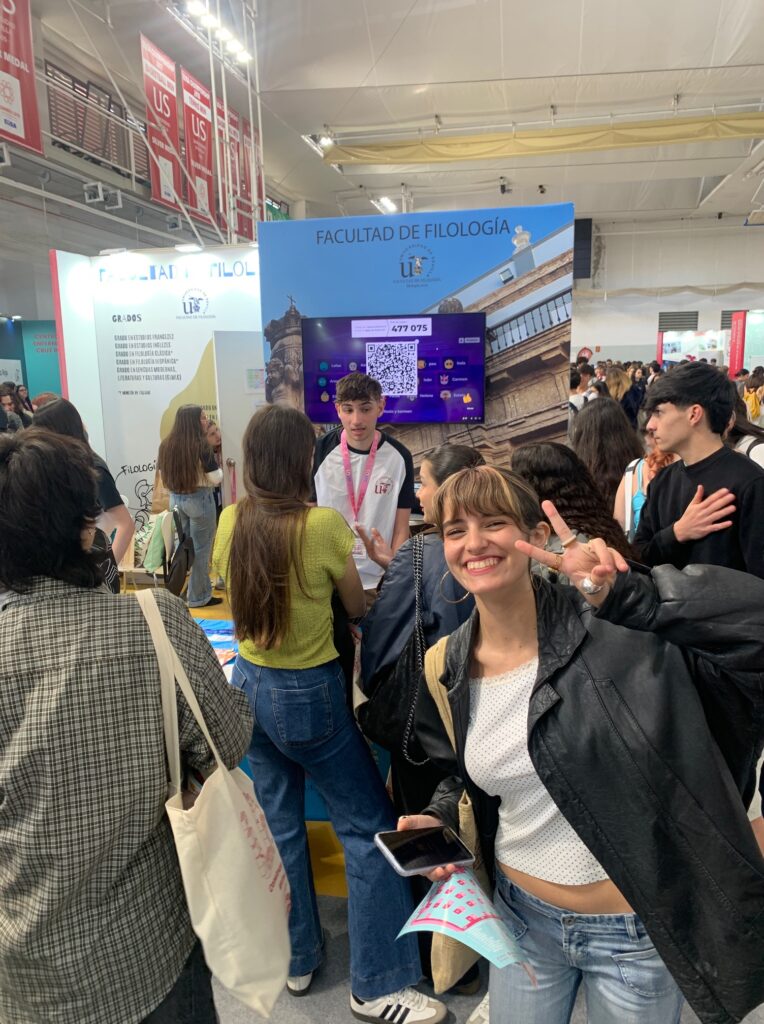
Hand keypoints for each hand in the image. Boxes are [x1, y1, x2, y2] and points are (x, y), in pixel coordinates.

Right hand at [356, 525, 393, 568]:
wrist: (393, 564)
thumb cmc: (387, 556)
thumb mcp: (382, 544)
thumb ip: (377, 537)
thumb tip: (372, 528)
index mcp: (370, 548)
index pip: (364, 538)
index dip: (361, 532)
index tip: (357, 525)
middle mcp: (369, 551)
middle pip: (364, 541)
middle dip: (360, 533)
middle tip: (356, 525)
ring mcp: (371, 555)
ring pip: (367, 544)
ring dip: (363, 536)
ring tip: (361, 529)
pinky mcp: (375, 558)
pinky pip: (372, 550)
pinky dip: (372, 544)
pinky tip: (371, 538)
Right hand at [397, 814, 459, 881]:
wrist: (437, 822)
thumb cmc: (422, 824)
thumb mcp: (414, 821)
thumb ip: (407, 822)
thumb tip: (400, 826)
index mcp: (413, 857)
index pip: (413, 867)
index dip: (417, 870)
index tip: (421, 869)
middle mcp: (425, 864)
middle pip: (429, 873)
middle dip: (435, 874)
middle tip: (440, 870)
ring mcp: (437, 863)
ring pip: (440, 873)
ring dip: (446, 872)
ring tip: (451, 866)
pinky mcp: (447, 861)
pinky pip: (449, 868)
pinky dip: (453, 867)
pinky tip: (456, 863)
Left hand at [514, 500, 629, 603]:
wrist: (610, 591)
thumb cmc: (594, 589)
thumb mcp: (592, 588)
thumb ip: (595, 579)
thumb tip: (602, 568)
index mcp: (566, 564)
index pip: (547, 557)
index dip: (533, 551)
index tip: (516, 544)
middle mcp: (576, 553)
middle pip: (564, 532)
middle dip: (555, 517)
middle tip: (545, 503)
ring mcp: (590, 550)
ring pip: (598, 543)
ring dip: (605, 557)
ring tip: (609, 571)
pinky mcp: (605, 550)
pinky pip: (611, 550)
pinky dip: (617, 560)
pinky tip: (621, 569)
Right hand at [673, 485, 734, 542]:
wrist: (682, 530)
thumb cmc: (688, 516)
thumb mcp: (691, 505)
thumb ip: (697, 496)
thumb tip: (700, 486)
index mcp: (699, 507)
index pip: (710, 499)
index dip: (718, 494)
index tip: (726, 490)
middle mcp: (702, 513)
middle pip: (714, 506)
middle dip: (724, 501)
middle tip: (732, 496)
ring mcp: (704, 522)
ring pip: (716, 516)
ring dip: (725, 512)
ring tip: (733, 507)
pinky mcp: (706, 530)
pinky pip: (715, 527)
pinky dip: (722, 525)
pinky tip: (730, 522)